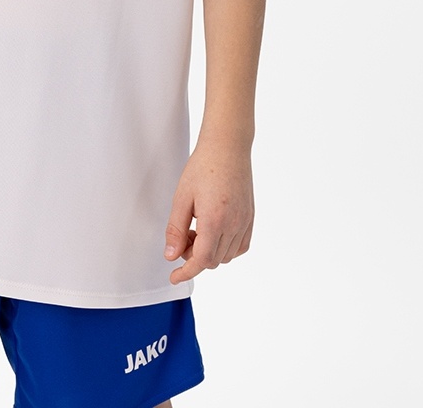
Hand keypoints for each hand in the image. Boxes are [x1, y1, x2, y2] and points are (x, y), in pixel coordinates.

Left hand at [164, 140, 253, 283]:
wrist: (227, 147)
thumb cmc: (203, 167)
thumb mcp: (181, 197)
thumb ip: (176, 229)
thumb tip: (171, 255)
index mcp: (215, 220)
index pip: (202, 260)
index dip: (186, 272)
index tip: (174, 276)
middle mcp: (234, 225)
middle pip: (214, 261)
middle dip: (194, 257)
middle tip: (183, 237)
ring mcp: (245, 222)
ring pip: (227, 256)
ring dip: (210, 252)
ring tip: (196, 229)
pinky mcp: (251, 217)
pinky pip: (240, 245)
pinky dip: (226, 247)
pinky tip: (214, 231)